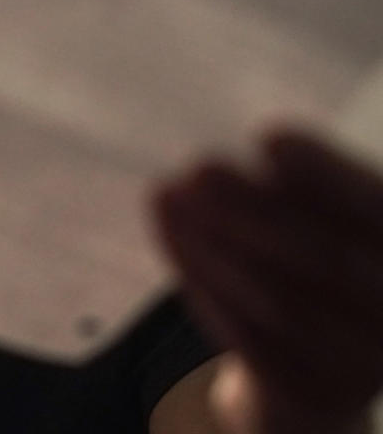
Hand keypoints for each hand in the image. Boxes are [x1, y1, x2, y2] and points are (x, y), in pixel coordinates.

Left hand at [152, 129, 382, 432]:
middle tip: (197, 166)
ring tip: (170, 195)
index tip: (270, 138)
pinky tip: (179, 245)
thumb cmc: (308, 268)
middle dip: (253, 208)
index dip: (327, 174)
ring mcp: (365, 363)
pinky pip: (257, 346)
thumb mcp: (302, 222)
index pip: (378, 209)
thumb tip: (201, 171)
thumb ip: (272, 195)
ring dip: (219, 247)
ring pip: (285, 304)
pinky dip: (212, 291)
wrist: (313, 371)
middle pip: (327, 258)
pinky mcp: (316, 394)